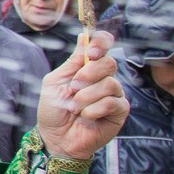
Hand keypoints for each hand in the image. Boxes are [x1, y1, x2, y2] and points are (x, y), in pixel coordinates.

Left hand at [35, 30, 128, 163]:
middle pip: (109, 62)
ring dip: (86, 97)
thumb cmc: (53, 110)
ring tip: (74, 108)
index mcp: (88, 67)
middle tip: (73, 88)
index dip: (101, 43)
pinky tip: (85, 116)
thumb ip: (72, 61)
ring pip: (110, 84)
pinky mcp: (120, 111)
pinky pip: (112, 102)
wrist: (55, 137)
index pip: (104, 45)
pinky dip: (94, 109)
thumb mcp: (56, 81)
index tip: (91, 51)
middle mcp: (104, 78)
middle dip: (88, 74)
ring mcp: (114, 94)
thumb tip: (84, 36)